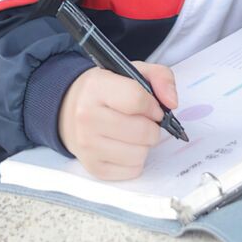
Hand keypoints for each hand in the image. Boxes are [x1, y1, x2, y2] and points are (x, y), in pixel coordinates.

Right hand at [57, 59, 179, 180]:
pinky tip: (125, 147)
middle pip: (143, 131)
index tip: (154, 108)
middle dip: (152, 127)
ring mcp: (88, 146)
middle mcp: (87, 117)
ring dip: (144, 145)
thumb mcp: (131, 72)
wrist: (69, 110)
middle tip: (143, 121)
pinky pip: (133, 170)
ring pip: (140, 154)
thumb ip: (160, 77)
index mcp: (96, 88)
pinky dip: (135, 160)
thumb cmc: (105, 92)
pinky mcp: (94, 167)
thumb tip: (172, 102)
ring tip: (133, 134)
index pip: (137, 100)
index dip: (154, 106)